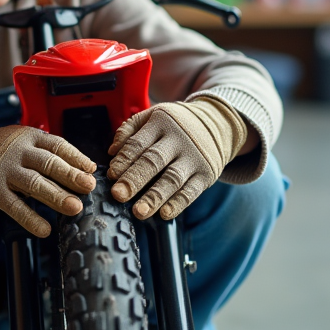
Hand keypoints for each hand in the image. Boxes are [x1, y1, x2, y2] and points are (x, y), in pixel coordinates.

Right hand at [0, 126, 96, 236]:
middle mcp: (18, 152)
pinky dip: (30, 219)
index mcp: (29, 137)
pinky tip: (44, 229)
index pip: (58, 145)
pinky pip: (14, 206)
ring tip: (74, 208)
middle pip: (49, 163)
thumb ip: (47, 152)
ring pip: (34, 184)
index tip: (91, 170)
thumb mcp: (22, 141)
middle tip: (88, 188)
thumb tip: (83, 169)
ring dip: (56, 196)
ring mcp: (5, 171)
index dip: (76, 158)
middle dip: (71, 176)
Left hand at [107, 99, 246, 219]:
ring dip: (154, 197)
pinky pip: (191, 191)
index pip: (139, 142)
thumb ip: (130, 129)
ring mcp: (194, 158)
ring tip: (139, 211)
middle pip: (153, 160)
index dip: (124, 159)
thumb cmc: (176, 124)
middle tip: (118, 195)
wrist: (218, 124)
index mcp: (161, 122)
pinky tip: (164, 214)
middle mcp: (179, 139)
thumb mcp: (154, 116)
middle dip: (134, 179)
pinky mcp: (207, 174)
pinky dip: (178, 204)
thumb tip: (112, 152)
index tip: (111, 175)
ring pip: (172, 179)